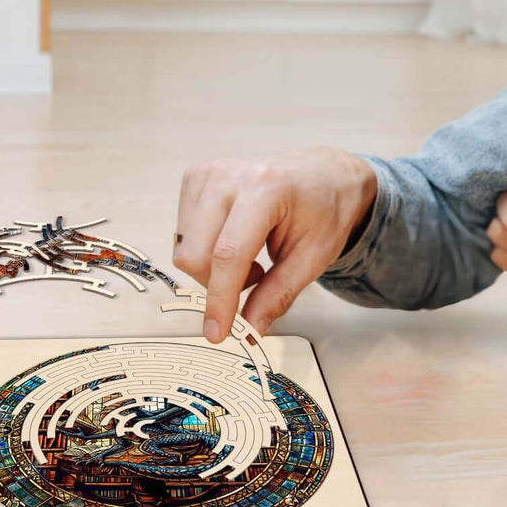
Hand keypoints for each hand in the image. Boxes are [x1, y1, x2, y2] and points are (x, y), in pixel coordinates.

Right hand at [174, 148, 377, 340]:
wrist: (321, 174)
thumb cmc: (323, 210)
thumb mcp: (313, 257)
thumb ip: (278, 294)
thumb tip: (248, 328)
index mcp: (265, 189)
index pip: (228, 254)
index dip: (220, 299)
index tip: (217, 333)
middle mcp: (228, 175)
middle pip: (196, 254)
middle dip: (219, 284)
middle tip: (257, 277)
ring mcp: (207, 173)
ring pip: (184, 247)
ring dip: (212, 266)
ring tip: (249, 255)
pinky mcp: (195, 177)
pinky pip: (183, 233)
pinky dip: (205, 248)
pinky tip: (233, 239)